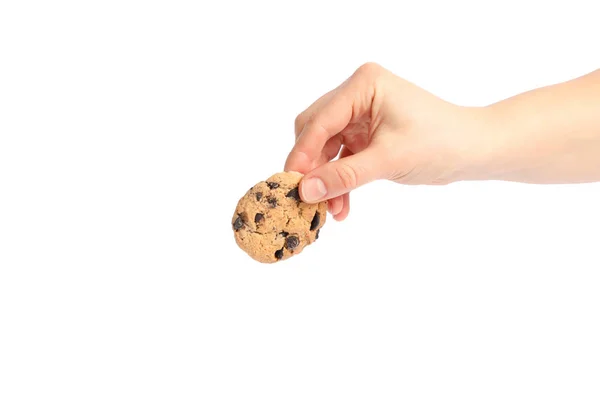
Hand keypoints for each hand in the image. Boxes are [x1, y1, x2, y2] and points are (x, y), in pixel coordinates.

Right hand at [284, 62, 484, 220]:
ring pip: (326, 148)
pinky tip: (341, 206)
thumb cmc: (440, 144)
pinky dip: (340, 180)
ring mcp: (360, 114)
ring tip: (328, 212)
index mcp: (363, 85)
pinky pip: (341, 158)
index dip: (303, 154)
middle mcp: (357, 93)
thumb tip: (305, 191)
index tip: (290, 184)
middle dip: (312, 168)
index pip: (320, 120)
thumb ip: (344, 175)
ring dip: (326, 179)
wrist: (473, 151)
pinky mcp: (365, 133)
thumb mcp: (388, 160)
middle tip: (306, 198)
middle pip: (315, 131)